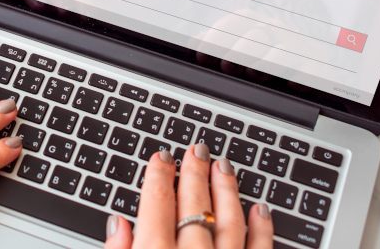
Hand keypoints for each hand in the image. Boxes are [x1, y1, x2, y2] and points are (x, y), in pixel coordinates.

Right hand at [104, 146, 273, 248]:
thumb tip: (117, 226)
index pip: (156, 204)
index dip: (158, 175)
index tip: (161, 158)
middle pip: (193, 205)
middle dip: (194, 173)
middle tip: (197, 150)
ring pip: (229, 222)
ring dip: (227, 191)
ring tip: (223, 166)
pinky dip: (261, 229)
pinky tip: (259, 209)